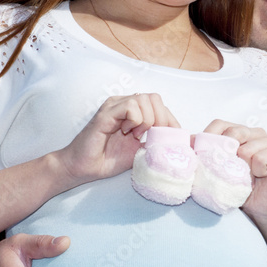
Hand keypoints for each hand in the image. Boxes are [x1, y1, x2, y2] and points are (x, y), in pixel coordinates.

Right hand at [55, 94, 178, 185]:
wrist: (83, 167)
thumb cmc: (109, 159)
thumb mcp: (142, 150)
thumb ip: (158, 142)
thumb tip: (183, 142)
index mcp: (134, 110)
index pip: (160, 105)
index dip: (169, 121)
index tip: (167, 139)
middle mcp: (124, 103)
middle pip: (155, 98)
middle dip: (160, 119)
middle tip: (150, 137)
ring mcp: (114, 106)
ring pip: (144, 99)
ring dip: (147, 120)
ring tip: (135, 135)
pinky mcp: (106, 112)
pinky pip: (130, 106)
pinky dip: (135, 120)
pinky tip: (126, 132)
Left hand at [202, 120, 266, 221]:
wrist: (258, 207)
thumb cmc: (236, 187)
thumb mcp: (214, 170)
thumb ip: (202, 154)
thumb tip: (188, 141)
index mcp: (238, 132)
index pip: (219, 124)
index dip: (209, 139)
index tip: (206, 158)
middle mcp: (254, 133)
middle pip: (234, 132)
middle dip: (227, 154)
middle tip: (230, 171)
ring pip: (248, 147)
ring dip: (244, 167)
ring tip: (247, 176)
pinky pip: (262, 157)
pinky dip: (257, 170)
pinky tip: (259, 176)